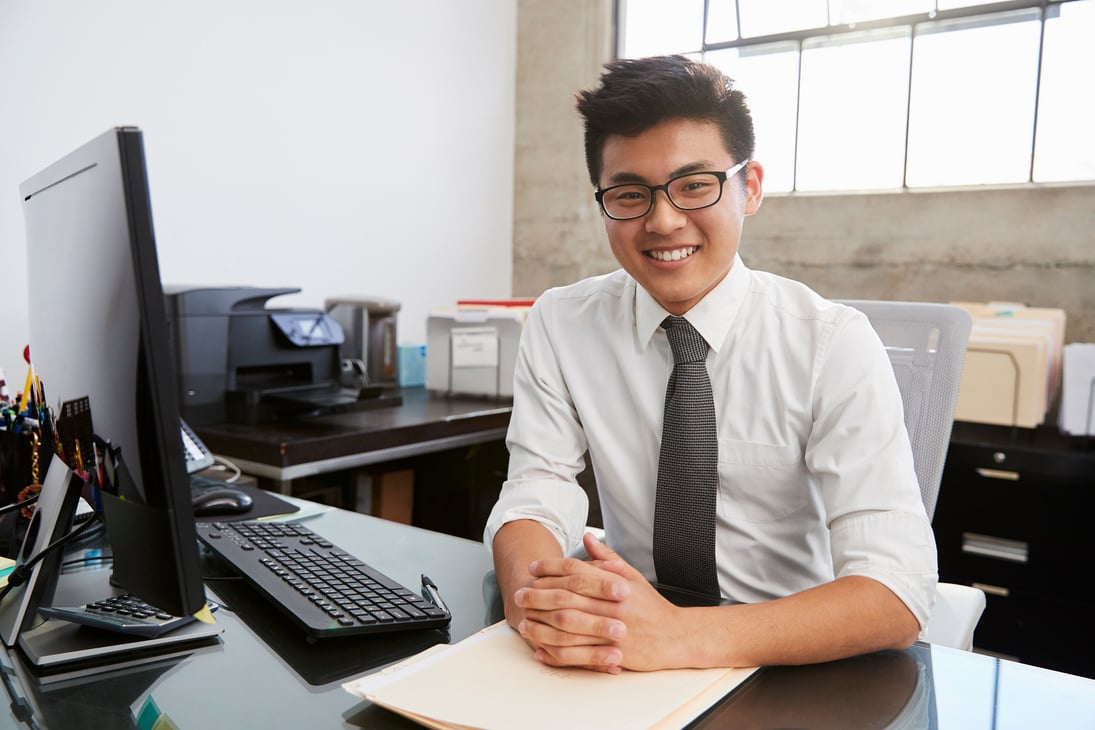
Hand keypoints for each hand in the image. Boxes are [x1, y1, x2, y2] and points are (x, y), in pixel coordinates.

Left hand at [517, 533, 687, 671]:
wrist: (676, 637)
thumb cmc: (651, 606)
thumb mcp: (632, 576)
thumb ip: (607, 557)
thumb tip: (587, 537)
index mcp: (615, 584)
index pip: (577, 572)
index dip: (552, 569)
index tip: (534, 569)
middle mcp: (612, 605)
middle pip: (567, 597)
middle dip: (539, 595)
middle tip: (520, 594)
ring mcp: (611, 630)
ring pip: (569, 627)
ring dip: (542, 625)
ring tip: (523, 622)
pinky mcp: (612, 653)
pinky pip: (579, 654)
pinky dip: (557, 654)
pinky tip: (541, 651)